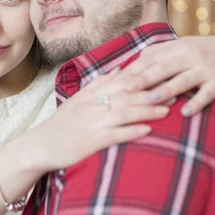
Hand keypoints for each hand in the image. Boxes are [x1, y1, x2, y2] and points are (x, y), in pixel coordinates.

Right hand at [33, 66, 171, 171]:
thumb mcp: (78, 99)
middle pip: (126, 95)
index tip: (164, 76)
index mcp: (90, 93)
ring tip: (166, 111)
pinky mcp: (89, 141)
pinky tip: (147, 131)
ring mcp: (90, 123)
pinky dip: (131, 132)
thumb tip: (120, 69)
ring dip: (146, 111)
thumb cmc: (62, 124)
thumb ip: (99, 83)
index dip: (144, 78)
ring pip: (123, 113)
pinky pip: (114, 135)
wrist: (40, 146)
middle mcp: (91, 105)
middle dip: (151, 93)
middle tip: (174, 92)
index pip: (121, 81)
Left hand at [126, 35, 214, 115]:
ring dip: (168, 90)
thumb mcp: (178, 47)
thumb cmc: (197, 52)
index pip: (151, 58)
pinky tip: (186, 113)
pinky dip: (196, 103)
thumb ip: (155, 54)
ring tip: (152, 100)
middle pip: (164, 68)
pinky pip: (207, 93)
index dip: (135, 69)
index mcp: (176, 48)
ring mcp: (205, 69)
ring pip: (183, 80)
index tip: (118, 80)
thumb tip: (127, 64)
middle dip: (145, 78)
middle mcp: (190, 56)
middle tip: (127, 89)